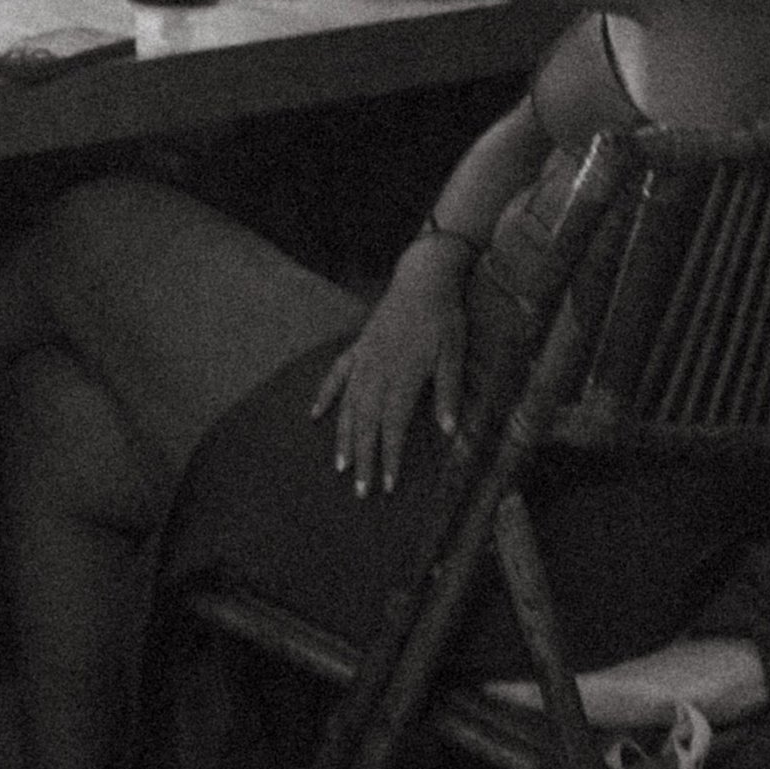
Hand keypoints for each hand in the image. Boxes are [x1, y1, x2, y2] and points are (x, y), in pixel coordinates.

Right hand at [311, 238, 469, 495]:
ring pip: (349, 403)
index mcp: (403, 374)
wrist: (423, 277)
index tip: (386, 487)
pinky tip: (315, 415)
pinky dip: (325, 395)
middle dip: (364, 458)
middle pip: (367, 421)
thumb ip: (450, 393)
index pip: (393, 426)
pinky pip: (337, 374)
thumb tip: (451, 433)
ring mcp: (364, 357)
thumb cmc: (444, 317)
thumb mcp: (454, 353)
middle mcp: (378, 369)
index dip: (389, 457)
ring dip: (344, 436)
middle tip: (360, 491)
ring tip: (340, 466)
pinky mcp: (358, 347)